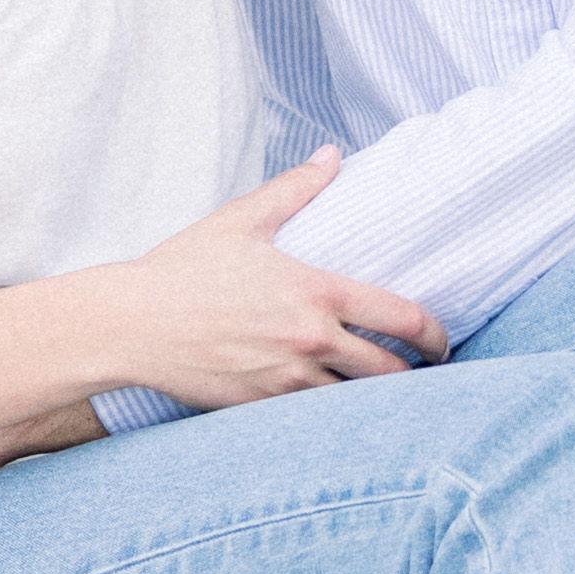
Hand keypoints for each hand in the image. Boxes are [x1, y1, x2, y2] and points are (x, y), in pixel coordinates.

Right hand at [95, 150, 438, 408]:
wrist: (132, 324)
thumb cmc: (185, 268)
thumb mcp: (243, 220)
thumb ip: (296, 189)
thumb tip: (332, 156)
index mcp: (316, 293)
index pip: (401, 318)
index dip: (436, 334)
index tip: (442, 341)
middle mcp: (311, 341)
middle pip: (389, 373)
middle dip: (413, 374)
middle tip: (422, 372)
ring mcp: (287, 380)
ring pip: (356, 402)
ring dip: (375, 398)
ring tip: (385, 392)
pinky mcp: (262, 407)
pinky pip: (315, 418)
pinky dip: (334, 413)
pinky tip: (338, 405)